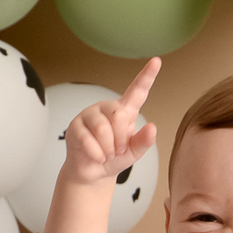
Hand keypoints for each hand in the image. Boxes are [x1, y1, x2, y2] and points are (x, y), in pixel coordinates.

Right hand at [63, 57, 160, 185]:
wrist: (92, 172)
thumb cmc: (114, 158)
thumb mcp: (133, 152)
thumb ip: (144, 141)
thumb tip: (152, 128)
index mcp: (124, 110)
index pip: (137, 91)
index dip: (147, 76)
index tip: (156, 61)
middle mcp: (106, 108)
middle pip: (119, 115)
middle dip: (120, 139)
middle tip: (117, 150)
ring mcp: (89, 114)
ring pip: (103, 129)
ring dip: (108, 149)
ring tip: (106, 154)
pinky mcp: (75, 125)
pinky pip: (88, 140)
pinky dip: (96, 154)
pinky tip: (96, 156)